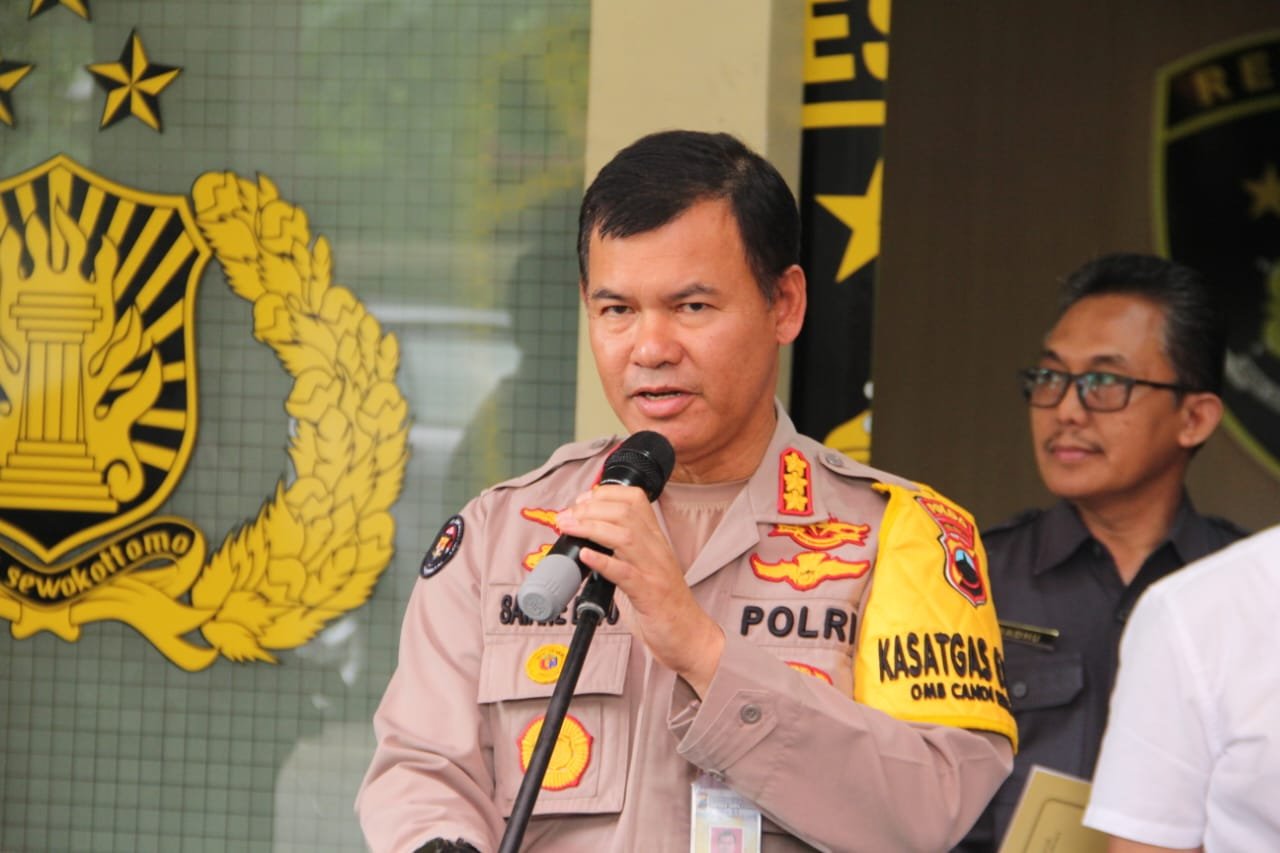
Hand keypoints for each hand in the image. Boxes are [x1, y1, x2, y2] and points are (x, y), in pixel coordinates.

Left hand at [555, 484, 723, 694]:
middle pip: (625, 512)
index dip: (605, 493)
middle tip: (567, 515)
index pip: (635, 499)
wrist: (689, 636)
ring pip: (624, 536)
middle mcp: (656, 550)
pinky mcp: (649, 594)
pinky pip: (625, 572)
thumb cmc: (664, 605)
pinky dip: (602, 560)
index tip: (582, 500)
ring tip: (569, 527)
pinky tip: (586, 555)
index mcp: (655, 541)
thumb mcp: (644, 568)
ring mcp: (653, 571)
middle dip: (591, 508)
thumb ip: (622, 554)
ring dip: (591, 527)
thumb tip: (588, 544)